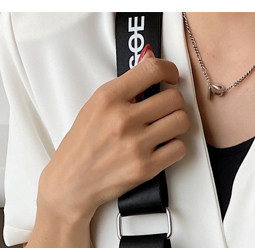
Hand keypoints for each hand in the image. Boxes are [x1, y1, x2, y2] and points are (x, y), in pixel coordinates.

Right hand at [39, 48, 189, 221]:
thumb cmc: (84, 144)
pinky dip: (175, 147)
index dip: (170, 71)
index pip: (152, 69)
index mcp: (108, 97)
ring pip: (181, 122)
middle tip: (166, 109)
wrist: (73, 181)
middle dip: (174, 103)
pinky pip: (180, 148)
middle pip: (174, 98)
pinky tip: (163, 147)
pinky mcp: (146, 167)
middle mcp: (123, 119)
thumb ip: (125, 87)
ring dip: (177, 124)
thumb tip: (150, 59)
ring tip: (166, 128)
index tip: (172, 77)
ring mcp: (136, 144)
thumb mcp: (96, 106)